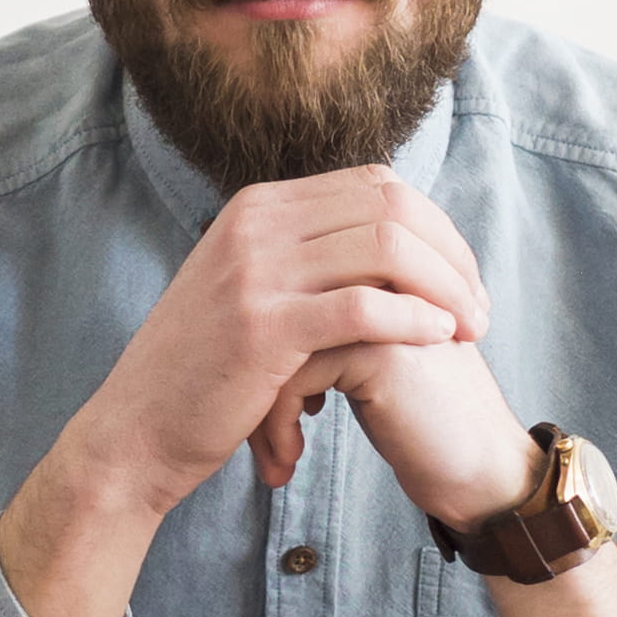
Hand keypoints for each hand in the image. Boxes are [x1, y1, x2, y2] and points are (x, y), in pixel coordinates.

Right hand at [51, 168, 488, 520]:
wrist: (136, 431)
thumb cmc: (202, 374)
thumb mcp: (245, 292)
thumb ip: (301, 260)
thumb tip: (382, 248)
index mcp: (256, 207)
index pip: (374, 184)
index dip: (435, 227)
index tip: (461, 278)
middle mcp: (255, 223)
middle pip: (390, 207)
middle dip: (452, 256)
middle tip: (480, 309)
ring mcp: (256, 271)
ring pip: (387, 248)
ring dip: (446, 289)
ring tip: (470, 331)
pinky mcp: (262, 326)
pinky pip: (363, 307)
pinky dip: (414, 320)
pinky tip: (437, 342)